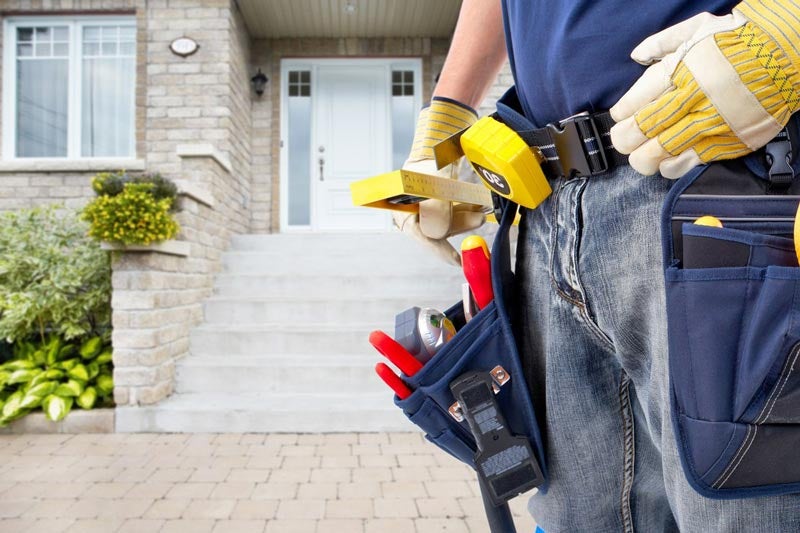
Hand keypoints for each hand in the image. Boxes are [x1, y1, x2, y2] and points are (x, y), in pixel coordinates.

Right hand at [393, 98, 484, 265]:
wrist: (434, 140)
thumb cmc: (428, 161)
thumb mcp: (431, 183)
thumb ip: (434, 208)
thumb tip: (437, 232)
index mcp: (404, 210)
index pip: (422, 235)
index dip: (439, 250)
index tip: (456, 261)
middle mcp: (415, 212)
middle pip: (439, 228)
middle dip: (460, 225)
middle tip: (479, 218)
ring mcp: (427, 206)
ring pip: (450, 219)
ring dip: (466, 216)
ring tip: (482, 209)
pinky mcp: (440, 200)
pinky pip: (454, 209)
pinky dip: (467, 207)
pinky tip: (479, 203)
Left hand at [610, 1, 799, 178]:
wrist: (789, 52)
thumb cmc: (739, 39)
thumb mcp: (698, 28)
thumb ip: (662, 43)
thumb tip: (636, 56)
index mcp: (681, 70)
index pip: (636, 101)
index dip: (622, 114)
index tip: (619, 117)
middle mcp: (693, 98)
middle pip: (644, 129)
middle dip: (626, 140)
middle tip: (624, 141)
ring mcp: (712, 122)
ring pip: (663, 151)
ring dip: (644, 159)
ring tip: (640, 157)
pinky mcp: (730, 140)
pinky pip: (692, 161)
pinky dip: (672, 167)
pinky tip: (665, 164)